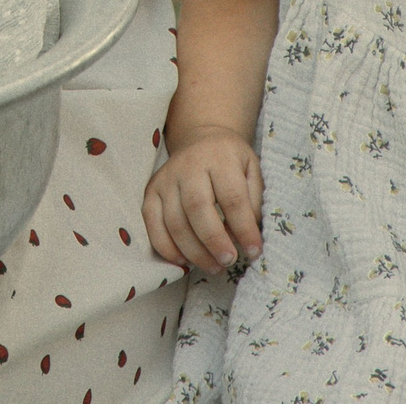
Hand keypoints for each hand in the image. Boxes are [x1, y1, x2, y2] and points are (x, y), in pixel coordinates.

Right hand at [142, 125, 262, 272]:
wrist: (200, 139)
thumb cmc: (231, 161)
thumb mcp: (252, 170)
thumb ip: (254, 201)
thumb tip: (246, 237)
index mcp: (219, 158)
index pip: (232, 197)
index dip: (243, 228)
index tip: (254, 251)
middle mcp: (189, 165)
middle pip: (198, 208)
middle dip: (214, 241)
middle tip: (229, 261)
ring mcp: (166, 178)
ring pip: (175, 220)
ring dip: (194, 251)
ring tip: (213, 266)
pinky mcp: (151, 191)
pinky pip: (152, 224)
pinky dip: (166, 247)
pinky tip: (184, 261)